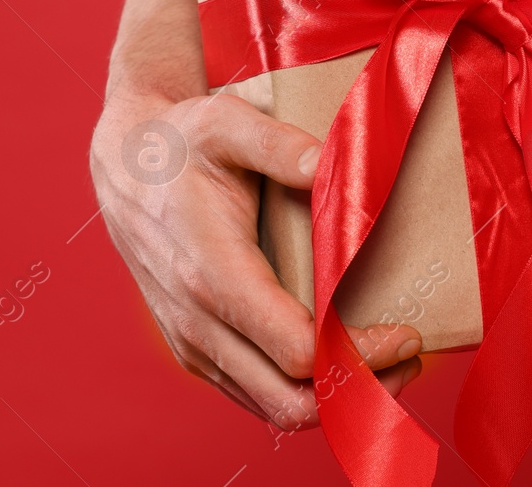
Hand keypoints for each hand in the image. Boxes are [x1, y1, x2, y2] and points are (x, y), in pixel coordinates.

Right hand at [90, 91, 422, 431]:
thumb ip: (278, 143)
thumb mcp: (225, 122)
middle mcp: (198, 322)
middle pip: (291, 401)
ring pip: (274, 408)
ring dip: (337, 397)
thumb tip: (329, 165)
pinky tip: (342, 359)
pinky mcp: (195, 349)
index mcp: (212, 273)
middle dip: (359, 391)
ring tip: (389, 360)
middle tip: (409, 356)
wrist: (122, 165)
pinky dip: (304, 391)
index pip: (296, 351)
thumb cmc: (179, 142)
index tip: (406, 332)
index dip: (359, 354)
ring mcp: (193, 343)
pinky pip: (255, 393)